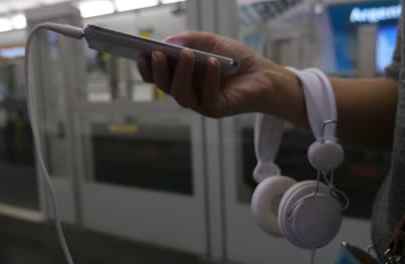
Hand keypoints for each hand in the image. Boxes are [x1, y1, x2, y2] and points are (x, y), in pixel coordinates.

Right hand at [137, 31, 302, 119]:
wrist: (263, 74)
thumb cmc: (235, 59)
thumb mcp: (210, 42)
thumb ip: (189, 40)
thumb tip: (167, 43)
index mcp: (181, 76)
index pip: (157, 76)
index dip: (147, 67)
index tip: (141, 53)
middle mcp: (187, 91)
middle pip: (164, 86)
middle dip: (159, 71)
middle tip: (157, 54)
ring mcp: (200, 102)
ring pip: (181, 95)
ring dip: (181, 75)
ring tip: (187, 55)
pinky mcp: (215, 110)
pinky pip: (205, 99)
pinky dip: (209, 80)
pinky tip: (214, 64)